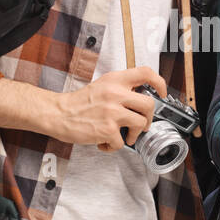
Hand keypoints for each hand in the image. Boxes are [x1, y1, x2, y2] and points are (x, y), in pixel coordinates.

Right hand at [53, 65, 167, 150]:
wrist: (58, 113)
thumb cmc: (79, 103)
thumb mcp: (102, 86)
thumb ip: (121, 89)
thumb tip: (139, 99)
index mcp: (115, 80)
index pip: (146, 73)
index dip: (159, 83)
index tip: (161, 93)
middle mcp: (115, 94)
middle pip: (149, 104)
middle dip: (148, 118)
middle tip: (142, 124)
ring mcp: (112, 112)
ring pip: (140, 124)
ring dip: (134, 135)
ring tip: (124, 137)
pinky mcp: (107, 129)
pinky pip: (121, 142)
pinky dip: (113, 146)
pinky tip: (104, 142)